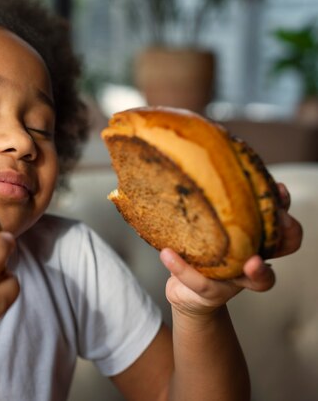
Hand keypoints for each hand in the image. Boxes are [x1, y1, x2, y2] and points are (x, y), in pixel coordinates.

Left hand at [159, 182, 302, 317]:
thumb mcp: (200, 225)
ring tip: (251, 260)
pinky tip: (167, 254)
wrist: (184, 292)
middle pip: (285, 247)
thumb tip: (187, 161)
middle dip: (287, 234)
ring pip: (259, 279)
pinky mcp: (211, 292)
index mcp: (252, 238)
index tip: (277, 190)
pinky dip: (181, 267)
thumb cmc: (197, 251)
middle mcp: (252, 259)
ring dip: (258, 269)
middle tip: (278, 221)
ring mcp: (236, 280)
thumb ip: (202, 204)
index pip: (279, 220)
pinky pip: (199, 280)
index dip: (283, 207)